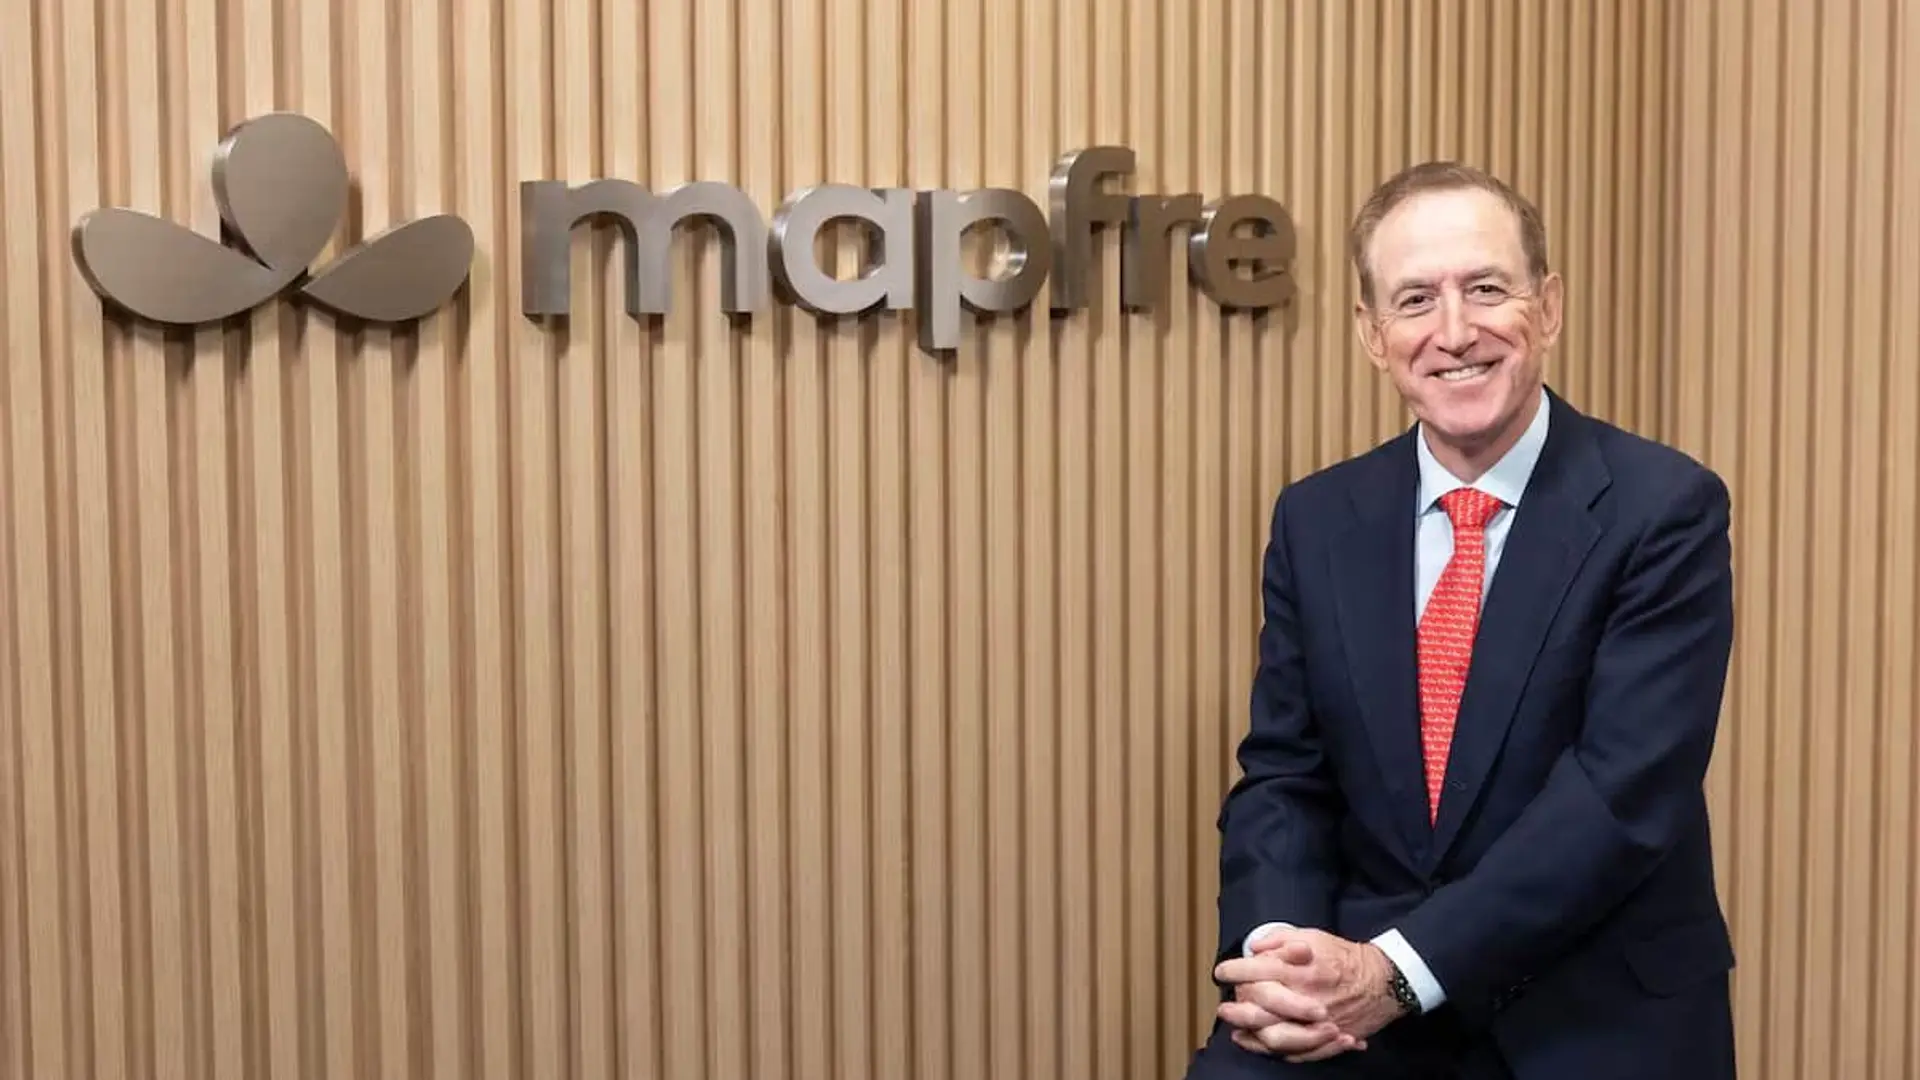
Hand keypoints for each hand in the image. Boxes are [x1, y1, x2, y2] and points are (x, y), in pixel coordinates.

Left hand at [1213, 929, 1407, 1062]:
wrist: (1381, 981)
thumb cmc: (1343, 957)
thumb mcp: (1312, 936)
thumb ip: (1280, 939)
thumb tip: (1254, 948)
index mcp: (1299, 969)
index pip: (1256, 971)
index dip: (1233, 971)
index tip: (1221, 972)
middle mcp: (1304, 997)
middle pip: (1260, 1010)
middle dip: (1237, 1010)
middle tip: (1224, 1009)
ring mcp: (1316, 1023)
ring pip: (1275, 1037)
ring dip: (1251, 1035)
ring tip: (1237, 1030)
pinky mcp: (1326, 1039)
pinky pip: (1296, 1052)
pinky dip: (1274, 1051)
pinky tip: (1259, 1043)